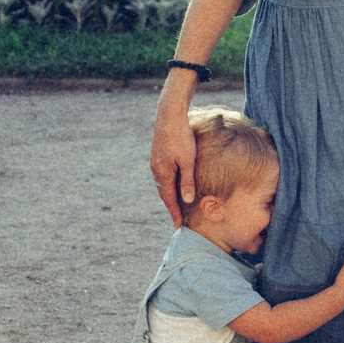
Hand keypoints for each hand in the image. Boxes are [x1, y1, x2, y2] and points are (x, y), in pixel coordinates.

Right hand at [151, 96, 198, 225]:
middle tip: (178, 219)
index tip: (178, 226)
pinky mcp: (158, 155)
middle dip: (171, 207)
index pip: (169, 200)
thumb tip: (187, 201)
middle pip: (164, 194)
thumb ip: (187, 181)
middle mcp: (156, 170)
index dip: (175, 213)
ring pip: (163, 184)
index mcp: (163, 174)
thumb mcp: (188, 160)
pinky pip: (163, 175)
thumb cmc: (181, 137)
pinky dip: (168, 184)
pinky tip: (174, 183)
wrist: (169, 115)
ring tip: (177, 205)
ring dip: (169, 195)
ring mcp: (155, 163)